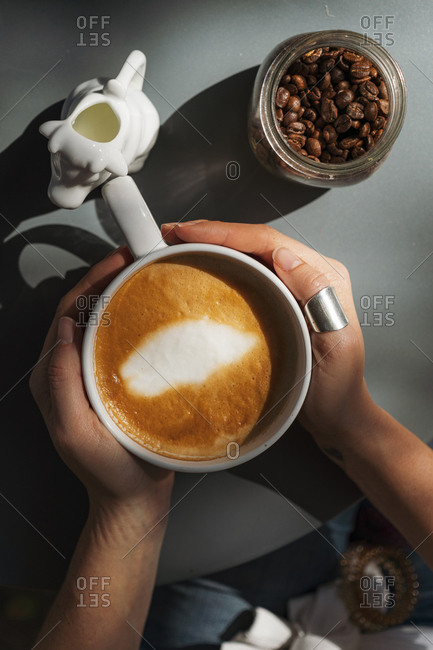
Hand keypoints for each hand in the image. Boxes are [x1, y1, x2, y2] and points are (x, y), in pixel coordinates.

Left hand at [30, 246, 173, 520]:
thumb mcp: (75, 430)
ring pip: (103, 321)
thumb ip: (62, 383)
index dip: (90, 282)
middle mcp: (70, 369)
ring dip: (121, 293)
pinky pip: (121, 340)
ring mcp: (93, 373)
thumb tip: (65, 331)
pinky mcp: (115, 379)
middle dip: (106, 278)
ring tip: (147, 272)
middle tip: (137, 256)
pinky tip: (154, 308)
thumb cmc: (105, 470)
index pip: (67, 315)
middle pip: (84, 310)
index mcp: (54, 376)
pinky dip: (134, 316)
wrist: (132, 497)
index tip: (118, 261)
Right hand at [161, 221, 377, 451]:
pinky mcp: (280, 300)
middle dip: (213, 233)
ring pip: (249, 254)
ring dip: (214, 246)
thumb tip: (284, 256)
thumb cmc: (338, 387)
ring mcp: (293, 286)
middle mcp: (308, 274)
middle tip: (173, 234)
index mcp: (324, 276)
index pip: (270, 242)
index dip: (227, 233)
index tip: (190, 233)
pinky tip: (200, 266)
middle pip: (255, 241)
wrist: (337, 415)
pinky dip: (221, 265)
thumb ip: (317, 296)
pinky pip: (248, 273)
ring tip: (178, 244)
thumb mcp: (336, 344)